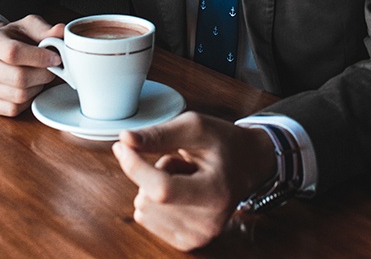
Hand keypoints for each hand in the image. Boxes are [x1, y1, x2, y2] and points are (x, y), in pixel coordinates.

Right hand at [0, 14, 64, 115]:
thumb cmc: (14, 39)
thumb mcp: (28, 27)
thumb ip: (45, 30)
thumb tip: (61, 32)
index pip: (13, 52)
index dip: (40, 57)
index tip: (56, 58)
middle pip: (20, 78)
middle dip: (43, 74)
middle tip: (51, 69)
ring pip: (20, 95)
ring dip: (37, 87)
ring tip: (37, 76)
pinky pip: (14, 108)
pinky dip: (27, 100)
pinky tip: (28, 88)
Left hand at [112, 111, 275, 250]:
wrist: (249, 164)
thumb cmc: (224, 143)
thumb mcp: (196, 127)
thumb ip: (159, 134)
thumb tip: (125, 140)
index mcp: (216, 193)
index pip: (162, 189)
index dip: (135, 167)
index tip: (122, 146)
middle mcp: (209, 222)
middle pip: (147, 198)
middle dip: (154, 173)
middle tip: (184, 164)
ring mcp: (198, 236)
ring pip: (143, 208)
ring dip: (155, 187)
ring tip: (185, 177)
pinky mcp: (187, 242)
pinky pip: (146, 219)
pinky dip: (156, 202)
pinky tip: (181, 192)